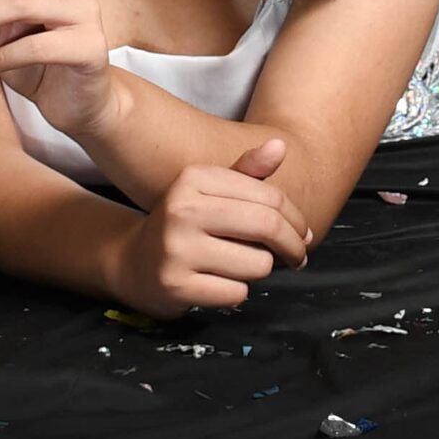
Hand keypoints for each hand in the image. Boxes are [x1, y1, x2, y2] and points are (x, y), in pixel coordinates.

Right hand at [108, 137, 312, 318]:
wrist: (135, 262)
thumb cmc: (185, 223)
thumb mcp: (210, 191)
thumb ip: (248, 172)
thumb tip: (280, 145)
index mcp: (194, 178)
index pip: (268, 196)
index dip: (295, 217)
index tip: (303, 232)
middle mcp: (182, 209)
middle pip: (266, 226)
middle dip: (292, 245)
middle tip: (298, 256)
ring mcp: (177, 249)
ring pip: (256, 264)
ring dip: (259, 269)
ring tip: (242, 265)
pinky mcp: (177, 286)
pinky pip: (237, 293)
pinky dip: (237, 292)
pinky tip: (220, 282)